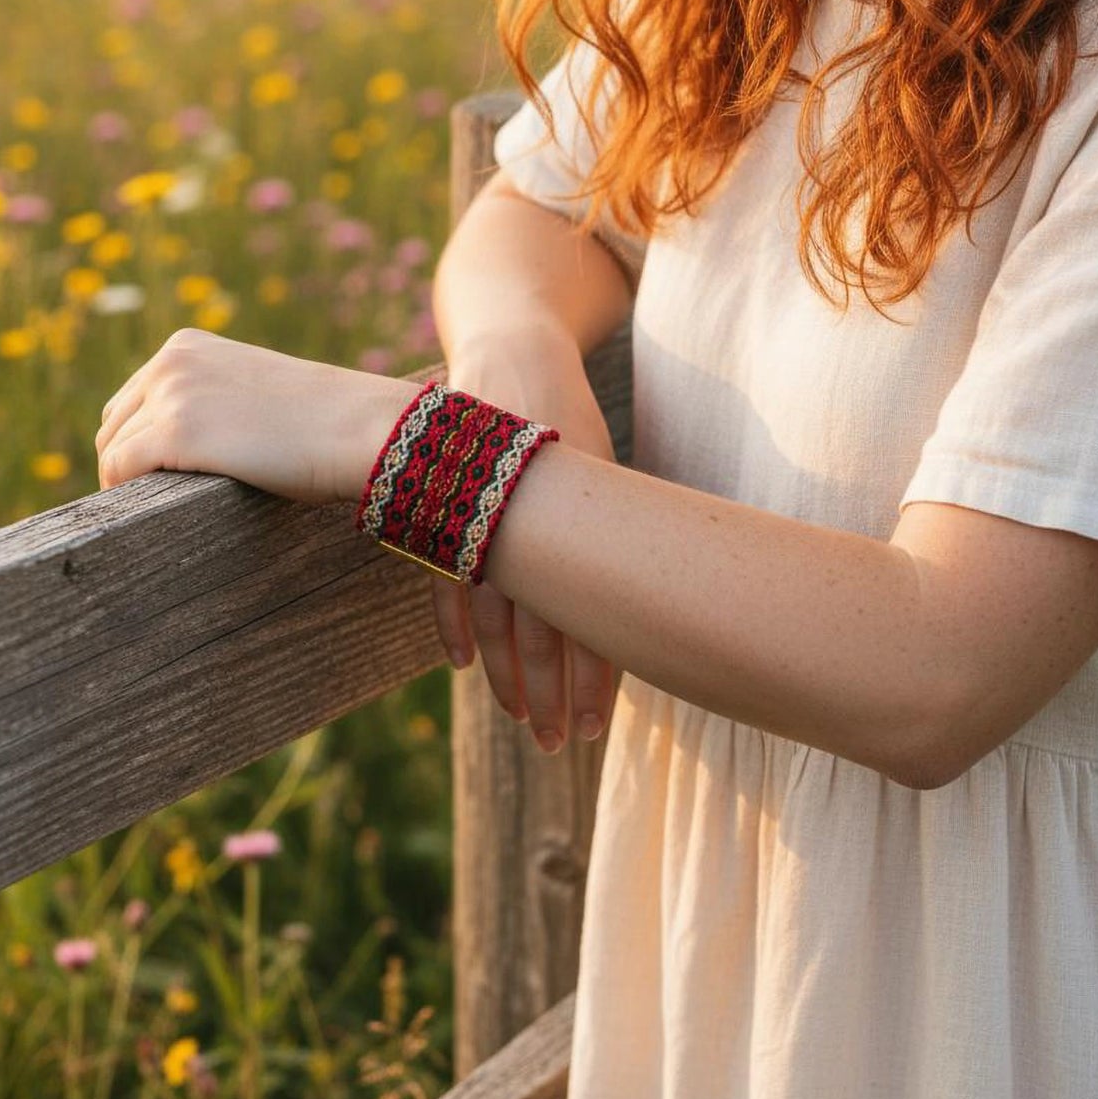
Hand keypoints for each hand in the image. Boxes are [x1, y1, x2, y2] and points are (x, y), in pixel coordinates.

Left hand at [95, 328, 419, 502]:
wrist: (357, 426)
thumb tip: (183, 447)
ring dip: (128, 483)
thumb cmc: (321, 419)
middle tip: (153, 501)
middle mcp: (170, 362)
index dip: (136, 440)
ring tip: (157, 510)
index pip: (132, 398)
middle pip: (113, 424)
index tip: (153, 476)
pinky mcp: (174, 434)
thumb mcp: (252, 390)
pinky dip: (125, 493)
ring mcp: (170, 396)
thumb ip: (211, 400)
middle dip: (126, 462)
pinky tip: (151, 511)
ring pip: (113, 449)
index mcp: (186, 346)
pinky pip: (120, 470)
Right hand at [432, 326, 619, 754]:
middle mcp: (528, 524)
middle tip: (558, 746)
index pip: (587, 617)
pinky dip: (454, 624)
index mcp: (576, 516)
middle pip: (540, 629)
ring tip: (520, 722)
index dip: (590, 678)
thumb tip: (656, 605)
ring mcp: (477, 519)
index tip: (595, 729)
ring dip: (506, 676)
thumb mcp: (600, 465)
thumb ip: (613, 529)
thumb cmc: (567, 412)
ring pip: (494, 618)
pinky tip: (463, 666)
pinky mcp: (441, 511)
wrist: (509, 352)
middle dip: (549, 694)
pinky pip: (445, 580)